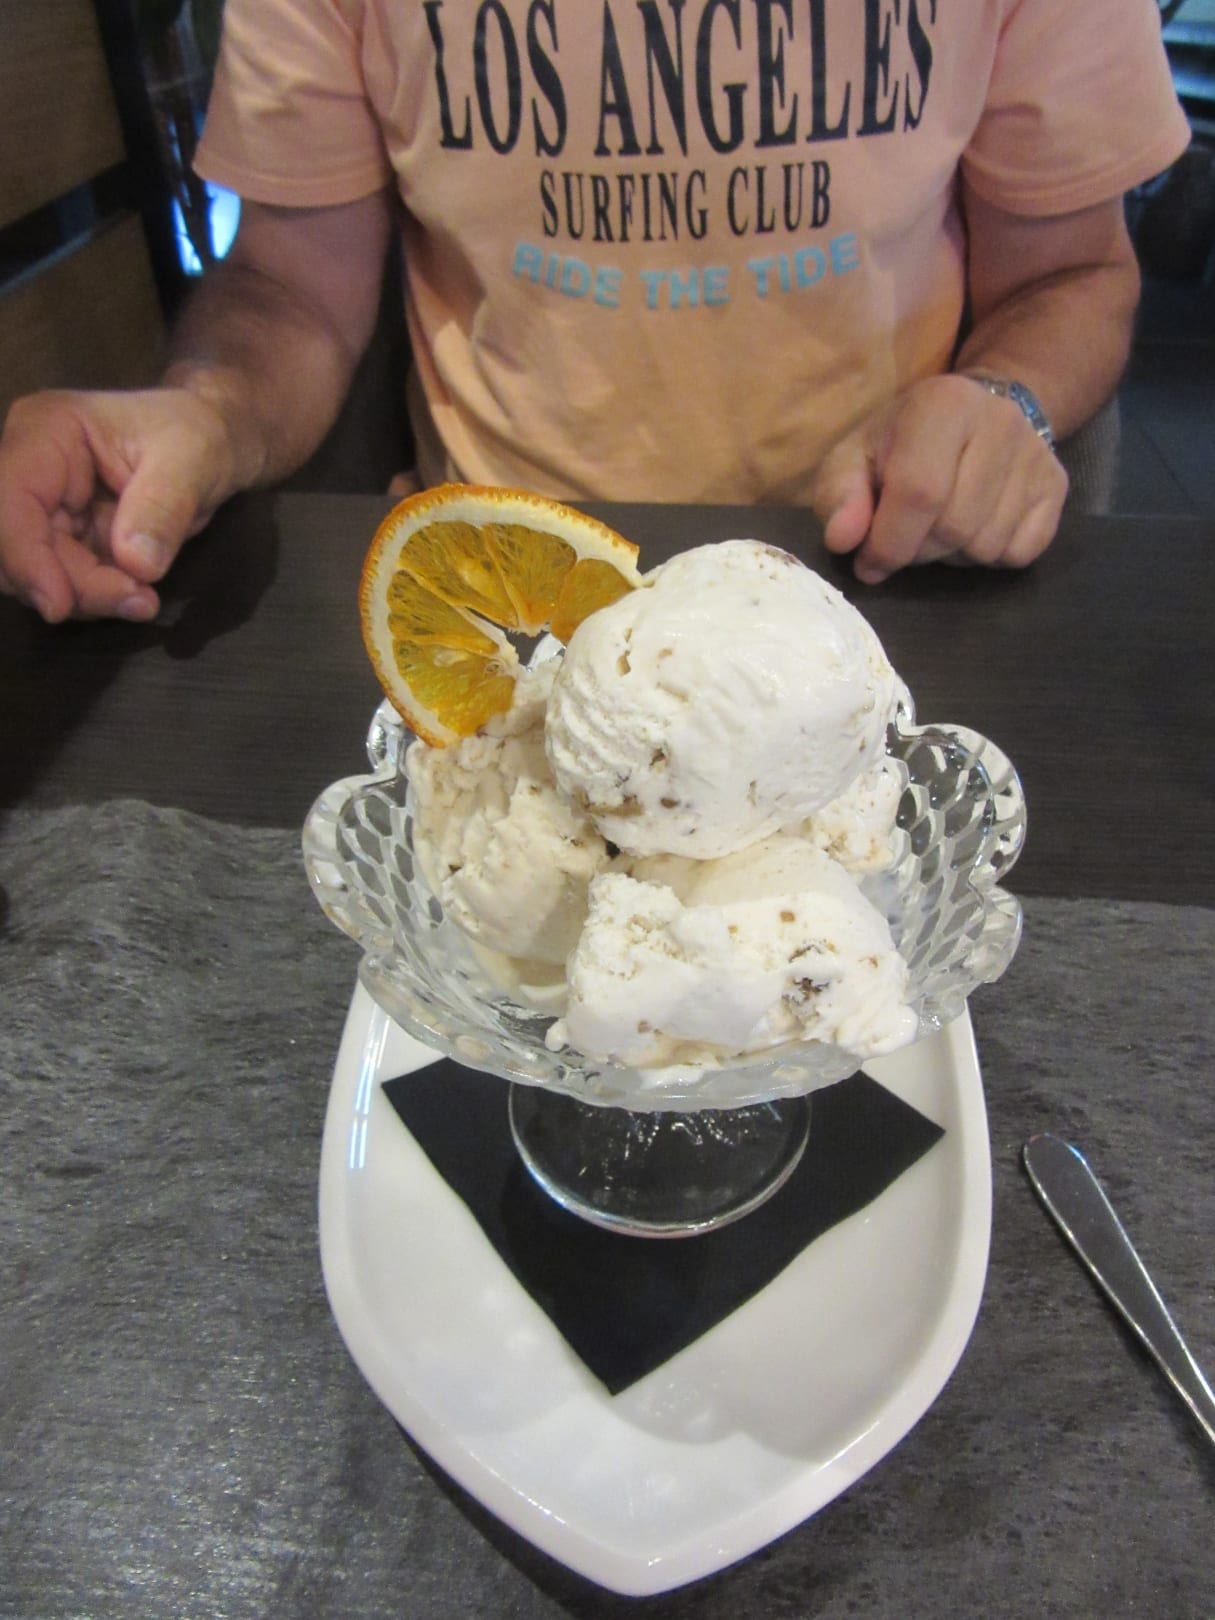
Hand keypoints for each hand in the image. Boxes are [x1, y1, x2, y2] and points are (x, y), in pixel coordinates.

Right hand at [0, 386, 239, 621]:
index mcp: (46, 431)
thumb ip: (162, 508)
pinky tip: (137, 595)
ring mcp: (43, 506)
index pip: (9, 498)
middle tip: (138, 600)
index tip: (59, 605)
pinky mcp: (63, 538)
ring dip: (85, 597)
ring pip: (33, 572)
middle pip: (17, 546)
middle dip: (71, 586)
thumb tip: (137, 564)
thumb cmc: (197, 435)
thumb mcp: (192, 461)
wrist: (212, 444)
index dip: (25, 556)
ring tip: (144, 597)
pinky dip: (96, 598)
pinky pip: (62, 582)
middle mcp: (30, 468)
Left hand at [812, 374, 1068, 583]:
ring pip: (987, 545)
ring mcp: (1036, 455)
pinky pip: (1020, 552)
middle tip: (904, 540)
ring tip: (938, 527)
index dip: (889, 542)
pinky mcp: (1057, 486)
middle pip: (954, 527)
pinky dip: (989, 556)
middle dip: (918, 551)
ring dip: (952, 556)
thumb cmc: (901, 441)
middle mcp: (1000, 422)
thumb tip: (843, 539)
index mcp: (943, 405)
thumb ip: (839, 496)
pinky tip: (973, 527)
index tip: (869, 562)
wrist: (975, 414)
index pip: (920, 493)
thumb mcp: (854, 457)